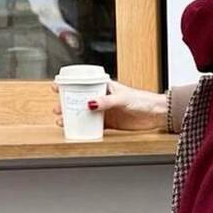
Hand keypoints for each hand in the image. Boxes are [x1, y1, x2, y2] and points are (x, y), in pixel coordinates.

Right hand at [51, 79, 167, 131]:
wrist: (156, 114)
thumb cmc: (143, 100)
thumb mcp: (122, 98)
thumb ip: (106, 101)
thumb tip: (90, 103)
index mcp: (105, 86)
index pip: (84, 83)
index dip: (69, 84)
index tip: (56, 86)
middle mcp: (103, 98)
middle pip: (80, 99)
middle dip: (67, 103)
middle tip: (57, 108)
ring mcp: (106, 111)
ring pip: (85, 113)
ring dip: (73, 116)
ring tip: (62, 121)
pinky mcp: (110, 123)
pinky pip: (94, 126)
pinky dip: (84, 128)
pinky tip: (76, 130)